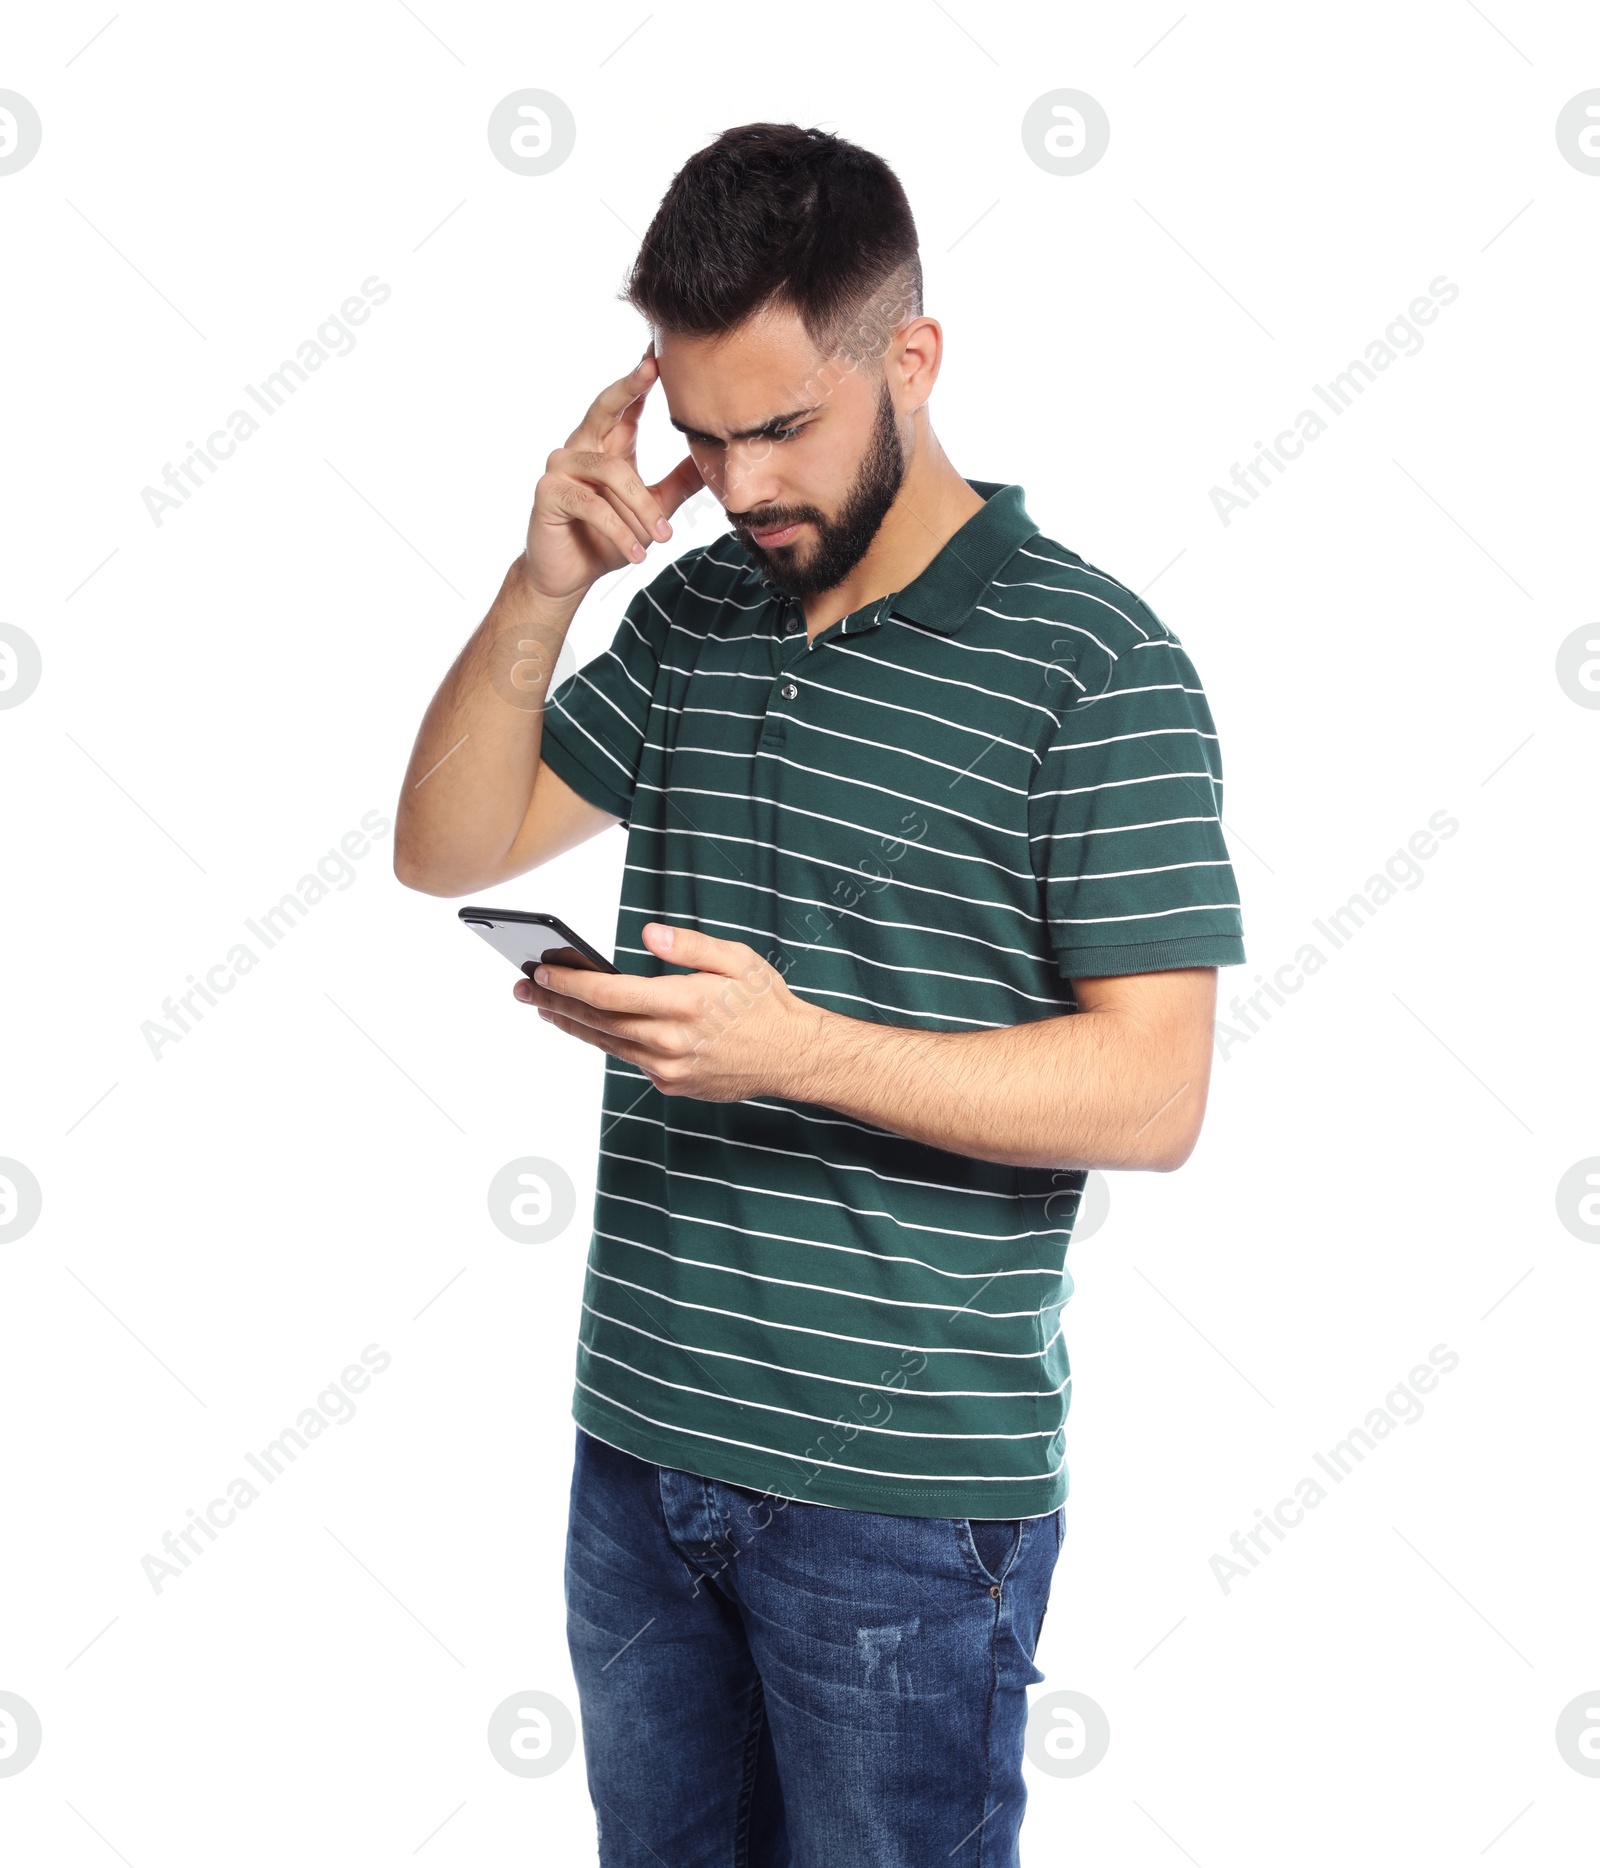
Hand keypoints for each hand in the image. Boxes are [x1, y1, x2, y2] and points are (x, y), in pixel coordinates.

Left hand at [513, 923, 826, 1101]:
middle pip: (597, 1022)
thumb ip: (689, 946)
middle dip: (554, 1003)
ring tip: (544, 1008)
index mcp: (684, 1004)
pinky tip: (592, 1027)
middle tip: (522, 989)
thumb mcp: (737, 959)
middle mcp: (671, 1041)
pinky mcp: (673, 1085)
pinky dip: (608, 1042)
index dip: (569, 984)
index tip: (541, 972)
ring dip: (571, 1025)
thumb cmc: (766, 1004)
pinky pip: (631, 1060)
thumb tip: (648, 935)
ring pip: (607, 1045)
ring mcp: (670, 1069)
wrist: (793, 1057)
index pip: (609, 995)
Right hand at [522, 348, 704, 602]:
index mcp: (606, 444)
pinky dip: (620, 531)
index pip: (626, 403)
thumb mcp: (652, 508)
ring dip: (642, 509)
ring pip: (612, 472)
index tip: (661, 350)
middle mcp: (580, 447)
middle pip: (605, 407)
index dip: (641, 377)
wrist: (568, 576)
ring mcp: (560, 467)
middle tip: (651, 367)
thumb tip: (714, 460)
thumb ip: (678, 482)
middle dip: (629, 386)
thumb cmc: (606, 539)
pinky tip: (637, 552)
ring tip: (661, 539)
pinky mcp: (549, 493)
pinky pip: (593, 506)